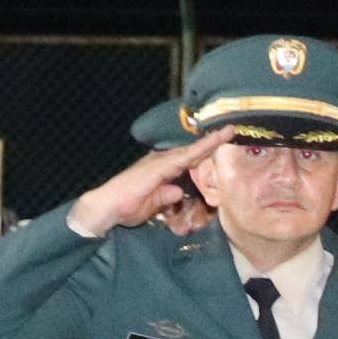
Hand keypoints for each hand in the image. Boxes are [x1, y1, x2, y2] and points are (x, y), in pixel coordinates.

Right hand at [67, 134, 229, 237]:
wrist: (106, 207)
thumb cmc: (126, 207)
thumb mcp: (153, 205)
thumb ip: (166, 197)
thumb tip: (179, 191)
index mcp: (161, 171)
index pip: (188, 160)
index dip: (204, 151)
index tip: (220, 143)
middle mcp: (161, 162)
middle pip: (192, 152)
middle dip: (211, 142)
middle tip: (231, 130)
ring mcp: (159, 163)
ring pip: (191, 151)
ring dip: (209, 142)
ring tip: (228, 132)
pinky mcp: (158, 167)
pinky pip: (184, 157)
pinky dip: (199, 150)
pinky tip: (211, 144)